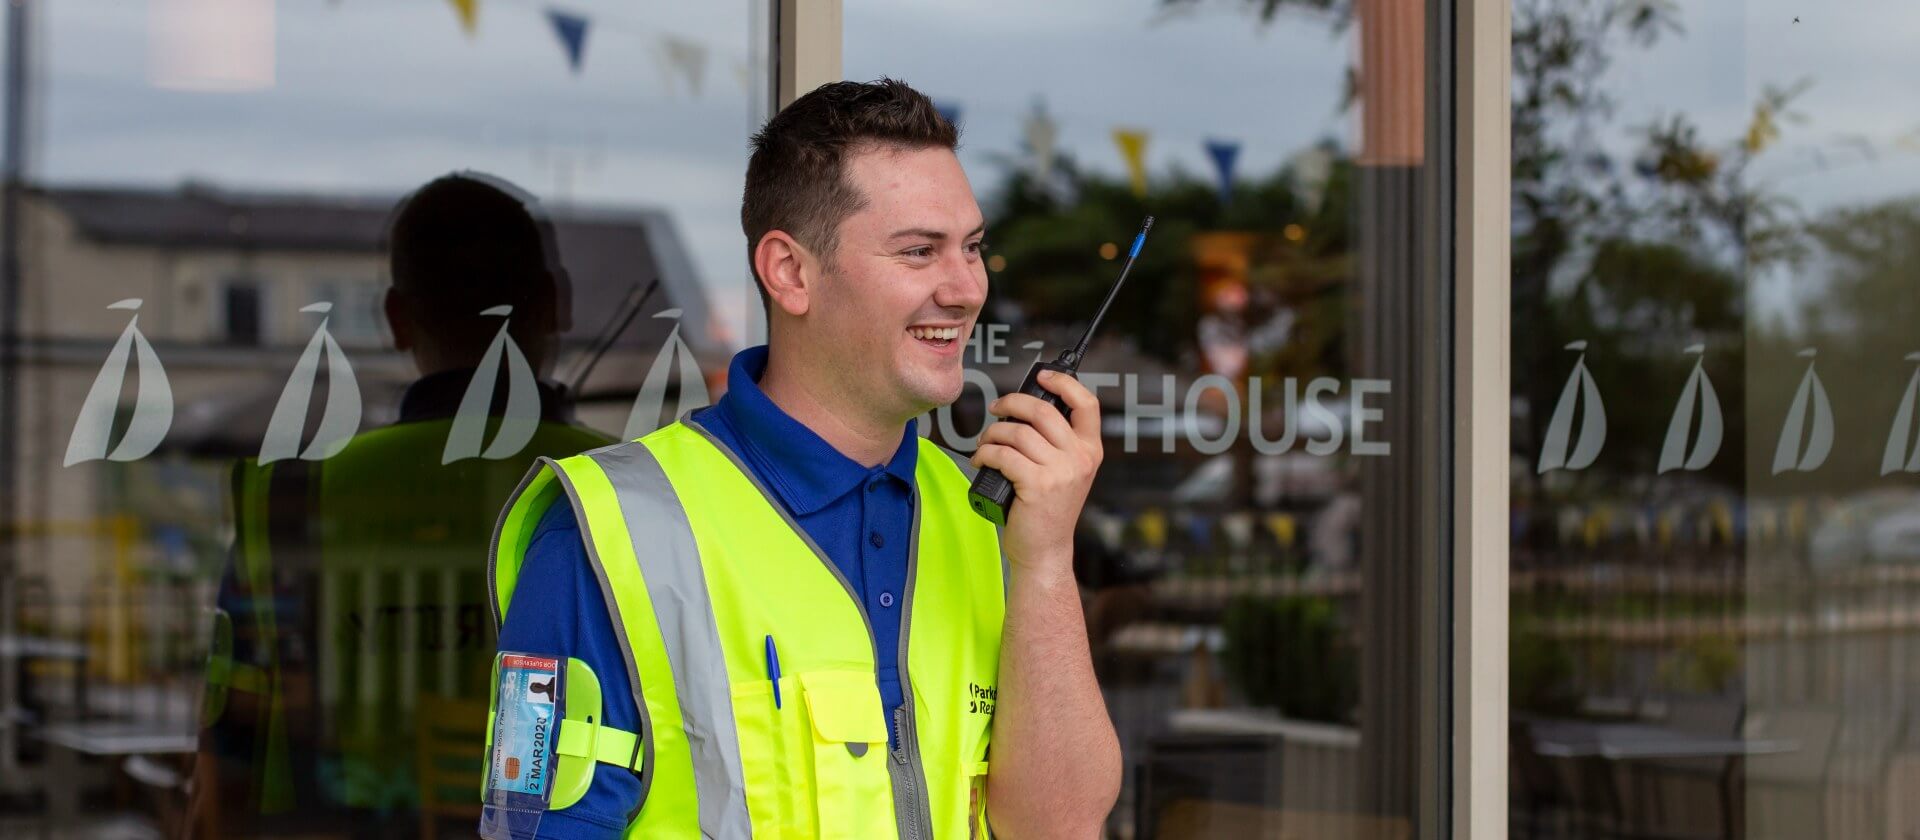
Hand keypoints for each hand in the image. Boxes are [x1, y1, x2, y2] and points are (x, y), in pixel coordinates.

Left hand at [970, 369, 1103, 578]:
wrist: (1045, 550)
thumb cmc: (1047, 509)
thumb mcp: (1065, 472)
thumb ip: (1056, 443)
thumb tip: (1025, 407)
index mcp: (1090, 450)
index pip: (1086, 403)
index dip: (1063, 382)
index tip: (1043, 377)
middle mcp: (1080, 458)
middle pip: (1043, 410)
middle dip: (1012, 403)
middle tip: (996, 409)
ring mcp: (1061, 472)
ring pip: (1018, 433)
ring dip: (993, 434)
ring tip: (985, 444)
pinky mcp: (1037, 485)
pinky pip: (1003, 455)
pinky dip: (985, 453)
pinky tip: (981, 460)